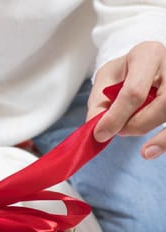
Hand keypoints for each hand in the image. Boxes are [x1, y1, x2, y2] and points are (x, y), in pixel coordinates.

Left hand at [87, 41, 165, 158]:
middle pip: (163, 103)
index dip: (116, 117)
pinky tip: (152, 151)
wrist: (144, 63)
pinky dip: (164, 140)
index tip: (100, 134)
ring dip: (155, 135)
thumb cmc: (124, 71)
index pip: (134, 91)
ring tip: (140, 146)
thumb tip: (97, 129)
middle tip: (120, 131)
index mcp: (147, 55)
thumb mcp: (105, 80)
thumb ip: (99, 103)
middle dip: (138, 124)